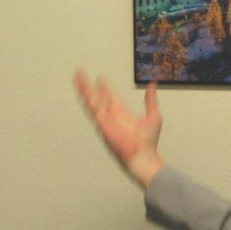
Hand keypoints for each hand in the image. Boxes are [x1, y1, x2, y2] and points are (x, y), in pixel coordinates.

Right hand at [73, 70, 163, 186]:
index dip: (104, 87)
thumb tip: (153, 85)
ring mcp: (105, 119)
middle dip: (88, 85)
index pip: (110, 96)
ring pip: (91, 100)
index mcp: (122, 112)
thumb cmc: (148, 142)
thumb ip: (151, 100)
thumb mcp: (153, 116)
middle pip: (97, 96)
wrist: (144, 156)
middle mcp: (111, 115)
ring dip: (83, 88)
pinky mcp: (102, 124)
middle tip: (81, 72)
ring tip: (76, 77)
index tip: (100, 78)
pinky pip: (91, 110)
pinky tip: (80, 91)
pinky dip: (85, 99)